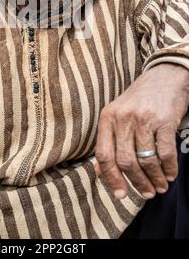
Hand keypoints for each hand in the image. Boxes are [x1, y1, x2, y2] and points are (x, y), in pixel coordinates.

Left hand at [95, 64, 188, 199]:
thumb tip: (100, 172)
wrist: (165, 76)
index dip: (111, 179)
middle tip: (147, 193)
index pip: (104, 155)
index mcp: (108, 117)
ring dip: (155, 179)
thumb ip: (109, 140)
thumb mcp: (118, 114)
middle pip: (125, 161)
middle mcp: (123, 117)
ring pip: (146, 160)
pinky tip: (170, 174)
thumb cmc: (140, 99)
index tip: (121, 194)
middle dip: (137, 183)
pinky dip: (169, 169)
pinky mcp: (164, 120)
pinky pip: (165, 153)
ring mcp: (144, 118)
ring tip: (160, 186)